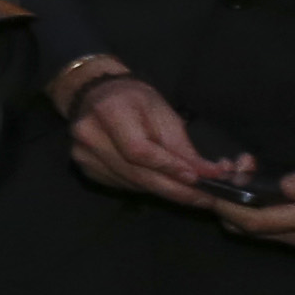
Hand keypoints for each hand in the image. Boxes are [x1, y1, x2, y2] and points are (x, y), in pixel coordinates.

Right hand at [63, 71, 234, 208]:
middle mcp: (89, 135)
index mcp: (109, 110)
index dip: (168, 167)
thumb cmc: (134, 100)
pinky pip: (122, 185)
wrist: (96, 96)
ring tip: (190, 193)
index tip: (196, 178)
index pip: (139, 150)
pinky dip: (146, 187)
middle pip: (135, 173)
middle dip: (173, 189)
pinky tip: (161, 183)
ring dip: (163, 191)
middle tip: (203, 199)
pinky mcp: (86, 169)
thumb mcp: (163, 113)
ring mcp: (83, 155)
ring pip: (131, 183)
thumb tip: (210, 174)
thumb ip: (182, 146)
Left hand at [225, 151, 294, 251]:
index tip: (210, 187)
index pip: (255, 222)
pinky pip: (277, 227)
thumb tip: (278, 186)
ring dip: (243, 206)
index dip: (227, 207)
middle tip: (226, 171)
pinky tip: (259, 185)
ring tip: (242, 171)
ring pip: (262, 230)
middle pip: (252, 230)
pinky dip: (260, 209)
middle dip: (229, 204)